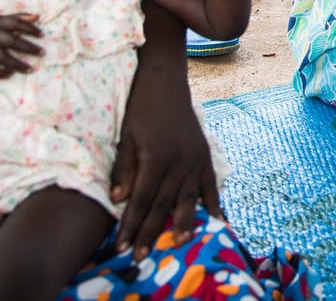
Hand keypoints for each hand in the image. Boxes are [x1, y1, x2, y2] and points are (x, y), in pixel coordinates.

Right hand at [0, 14, 42, 77]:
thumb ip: (17, 17)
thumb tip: (37, 17)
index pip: (15, 23)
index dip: (29, 28)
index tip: (42, 34)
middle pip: (11, 42)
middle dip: (28, 48)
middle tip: (42, 52)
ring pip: (2, 58)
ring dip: (17, 64)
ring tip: (31, 68)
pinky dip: (0, 73)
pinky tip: (11, 74)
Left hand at [111, 11, 223, 257]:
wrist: (165, 80)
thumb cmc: (139, 106)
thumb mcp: (126, 136)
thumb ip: (124, 169)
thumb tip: (119, 201)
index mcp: (157, 158)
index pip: (141, 200)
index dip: (132, 225)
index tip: (122, 246)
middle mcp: (180, 162)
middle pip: (163, 205)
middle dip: (151, 232)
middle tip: (141, 257)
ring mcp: (195, 158)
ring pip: (188, 199)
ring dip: (182, 223)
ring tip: (180, 244)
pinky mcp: (204, 154)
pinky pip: (210, 184)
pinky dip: (212, 202)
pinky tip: (215, 220)